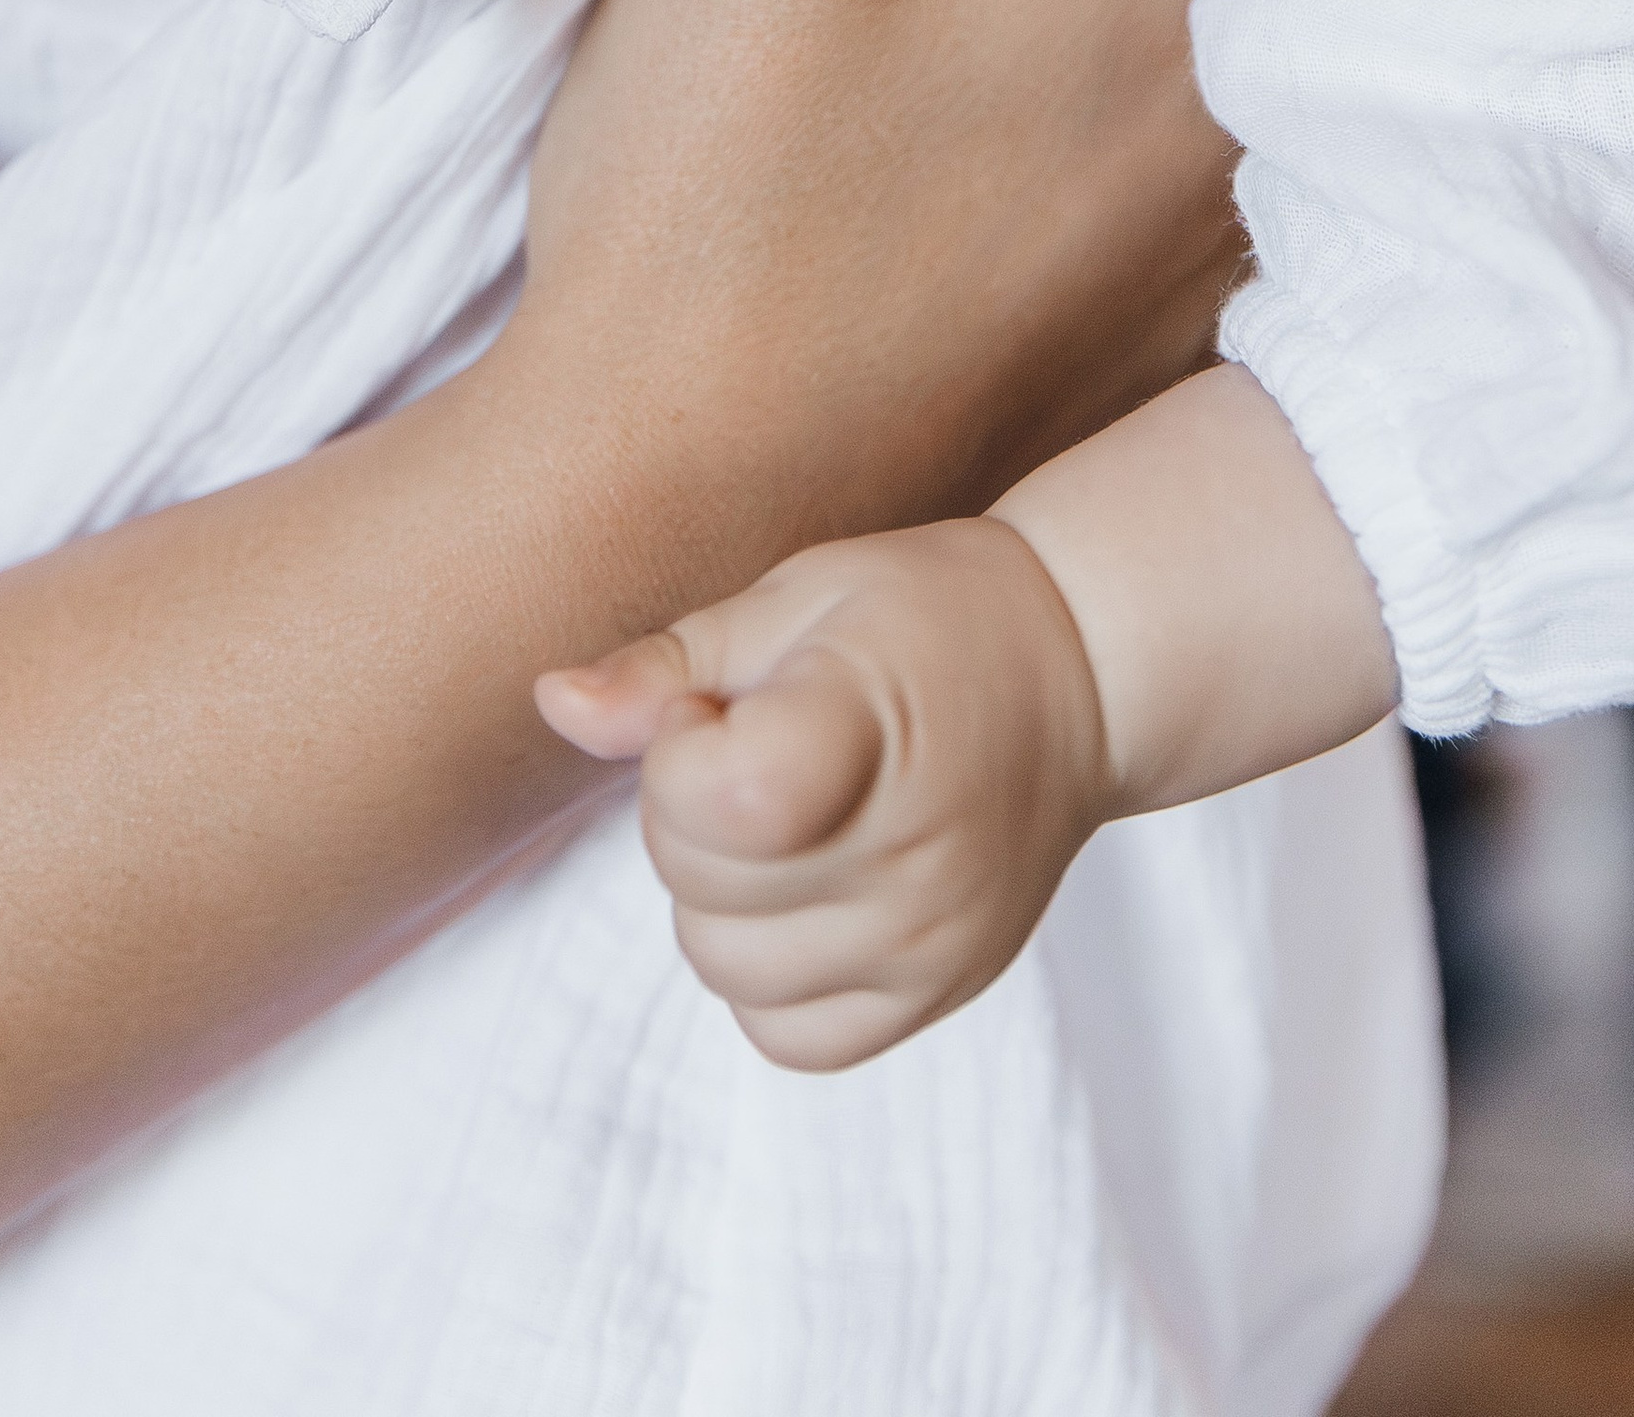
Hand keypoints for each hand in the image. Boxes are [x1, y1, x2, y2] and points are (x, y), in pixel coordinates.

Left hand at [539, 516, 1109, 1071]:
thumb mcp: (795, 597)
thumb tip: (552, 703)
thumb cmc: (923, 614)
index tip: (723, 703)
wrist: (1081, 668)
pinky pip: (787, 1035)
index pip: (721, 801)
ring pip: (724, 966)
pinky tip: (805, 889)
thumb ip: (667, 666)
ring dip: (718, 893)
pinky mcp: (938, 995)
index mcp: (872, 727)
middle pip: (698, 884)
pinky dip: (766, 973)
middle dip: (686, 810)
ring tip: (787, 815)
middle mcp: (913, 856)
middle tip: (758, 740)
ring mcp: (931, 942)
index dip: (679, 750)